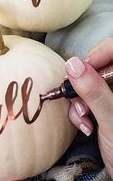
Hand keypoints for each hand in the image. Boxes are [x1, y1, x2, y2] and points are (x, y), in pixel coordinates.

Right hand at [65, 37, 112, 178]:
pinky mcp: (104, 107)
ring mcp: (112, 97)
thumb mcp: (112, 120)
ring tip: (83, 119)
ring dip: (79, 102)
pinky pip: (85, 99)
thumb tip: (73, 64)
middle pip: (97, 67)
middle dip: (82, 86)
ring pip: (87, 84)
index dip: (97, 55)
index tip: (79, 70)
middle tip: (79, 102)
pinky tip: (85, 126)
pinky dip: (80, 111)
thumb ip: (94, 91)